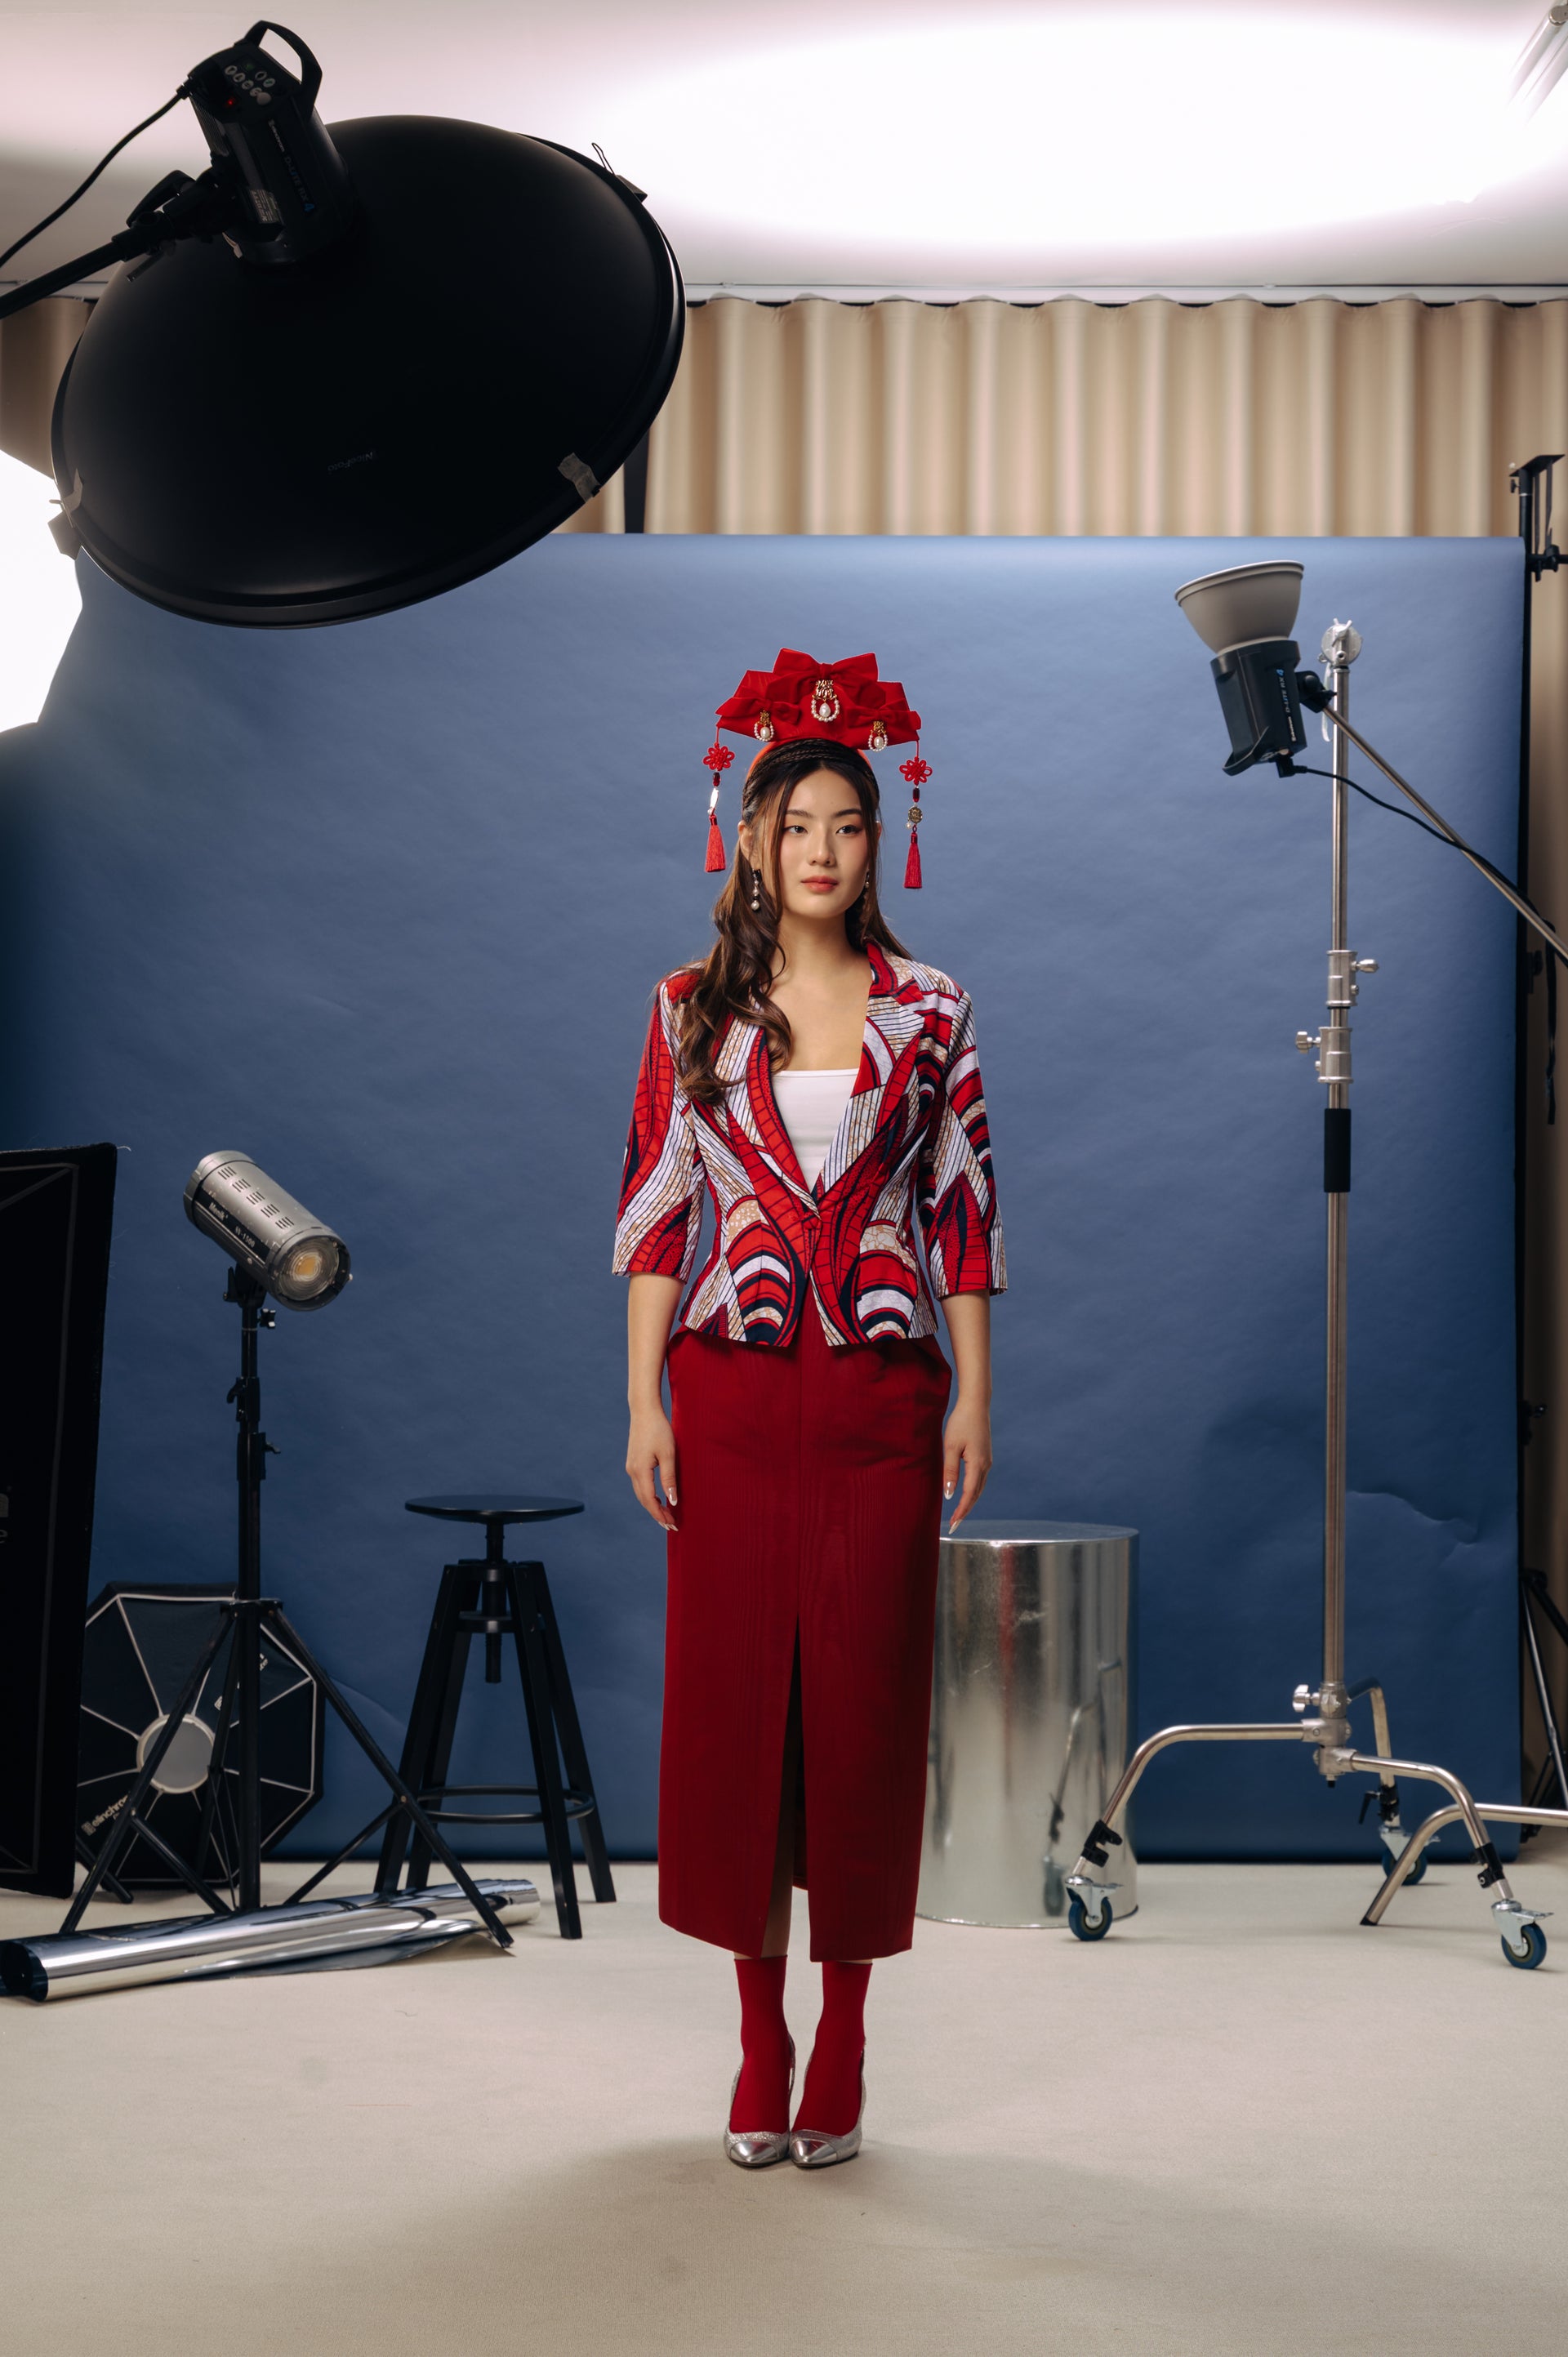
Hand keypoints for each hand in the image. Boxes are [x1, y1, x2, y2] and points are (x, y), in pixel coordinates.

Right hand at [627, 1404, 678, 1531]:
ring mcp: (631, 1467)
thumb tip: (672, 1501)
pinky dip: (649, 1495)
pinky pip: (641, 1485)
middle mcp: (632, 1471)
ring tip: (666, 1515)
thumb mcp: (669, 1454)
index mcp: (640, 1471)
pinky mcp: (633, 1462)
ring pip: (641, 1494)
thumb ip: (669, 1478)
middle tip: (672, 1525)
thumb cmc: (659, 1429)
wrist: (644, 1410)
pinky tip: (659, 1498)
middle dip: (657, 1514)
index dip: (661, 1514)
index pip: (650, 1500)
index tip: (672, 1524)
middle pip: (644, 1500)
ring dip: (653, 1506)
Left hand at [942, 1394, 991, 1530]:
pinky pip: (979, 1479)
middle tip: (954, 1525)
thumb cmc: (961, 1423)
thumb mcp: (950, 1447)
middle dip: (966, 1510)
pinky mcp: (985, 1456)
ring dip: (969, 1502)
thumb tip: (949, 1494)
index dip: (961, 1510)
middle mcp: (985, 1465)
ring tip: (959, 1514)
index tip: (953, 1523)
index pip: (969, 1494)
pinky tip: (965, 1494)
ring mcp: (987, 1460)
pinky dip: (973, 1490)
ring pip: (979, 1488)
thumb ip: (950, 1471)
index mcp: (977, 1464)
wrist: (976, 1404)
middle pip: (976, 1494)